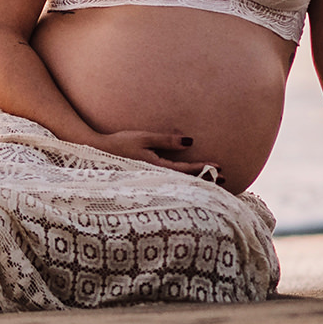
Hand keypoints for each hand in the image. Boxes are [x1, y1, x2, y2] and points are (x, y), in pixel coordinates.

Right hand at [90, 130, 219, 179]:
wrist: (96, 154)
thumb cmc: (119, 144)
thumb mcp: (143, 138)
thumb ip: (166, 140)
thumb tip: (190, 142)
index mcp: (156, 167)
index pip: (186, 170)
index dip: (204, 169)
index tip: (220, 168)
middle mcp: (155, 177)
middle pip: (186, 182)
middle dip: (205, 180)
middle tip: (225, 180)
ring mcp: (151, 181)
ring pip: (180, 185)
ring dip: (197, 183)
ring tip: (213, 182)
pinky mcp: (147, 180)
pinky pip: (170, 184)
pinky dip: (184, 184)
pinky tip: (190, 184)